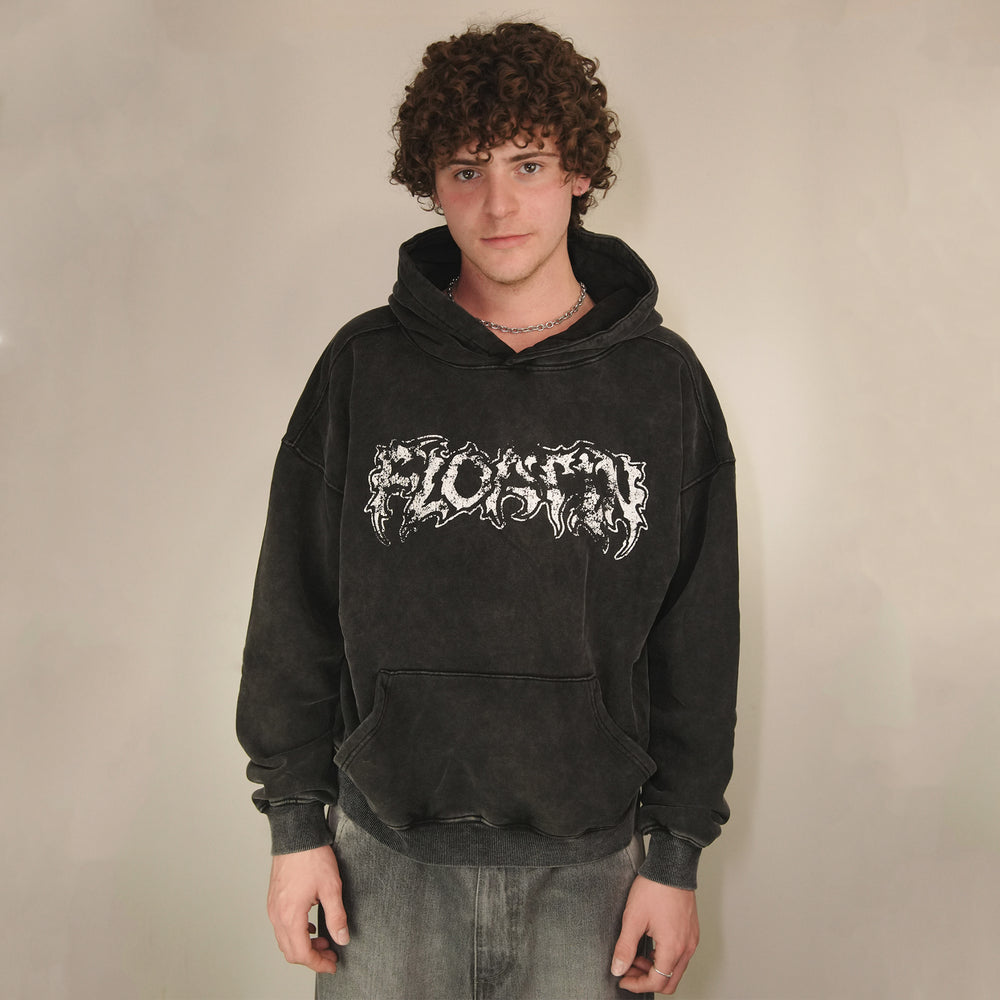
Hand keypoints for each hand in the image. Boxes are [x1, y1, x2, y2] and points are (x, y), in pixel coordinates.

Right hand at [266, 845, 348, 974]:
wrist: (296, 835)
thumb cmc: (312, 857)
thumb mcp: (331, 888)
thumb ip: (336, 916)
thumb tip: (342, 938)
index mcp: (290, 916)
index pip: (302, 953)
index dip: (318, 963)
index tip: (332, 964)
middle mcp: (277, 915)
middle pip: (291, 951)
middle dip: (311, 957)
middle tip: (330, 954)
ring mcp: (272, 908)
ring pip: (285, 940)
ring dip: (303, 945)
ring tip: (323, 940)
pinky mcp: (273, 900)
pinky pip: (281, 926)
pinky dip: (296, 933)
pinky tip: (311, 926)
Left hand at [611, 876, 698, 994]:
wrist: (671, 866)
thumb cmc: (654, 888)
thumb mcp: (633, 918)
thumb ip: (625, 947)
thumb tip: (618, 968)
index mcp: (673, 947)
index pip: (657, 982)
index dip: (637, 984)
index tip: (623, 978)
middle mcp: (687, 947)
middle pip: (669, 981)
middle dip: (646, 979)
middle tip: (629, 969)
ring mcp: (691, 939)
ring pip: (675, 969)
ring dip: (655, 968)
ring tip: (636, 954)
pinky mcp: (691, 931)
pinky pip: (680, 955)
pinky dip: (664, 957)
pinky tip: (649, 944)